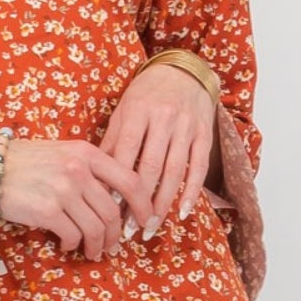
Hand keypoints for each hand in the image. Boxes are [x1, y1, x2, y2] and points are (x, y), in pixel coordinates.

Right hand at [0, 138, 154, 259]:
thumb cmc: (26, 161)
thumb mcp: (64, 153)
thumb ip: (90, 170)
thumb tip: (117, 200)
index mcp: (87, 153)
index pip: (130, 181)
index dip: (143, 204)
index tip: (145, 220)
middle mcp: (78, 170)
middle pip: (113, 211)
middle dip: (116, 234)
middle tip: (112, 245)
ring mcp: (63, 190)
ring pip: (96, 227)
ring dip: (97, 244)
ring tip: (92, 251)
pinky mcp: (47, 210)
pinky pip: (73, 235)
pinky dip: (73, 244)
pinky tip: (67, 244)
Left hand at [100, 64, 216, 236]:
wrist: (182, 71)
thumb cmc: (146, 95)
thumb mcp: (123, 110)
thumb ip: (112, 141)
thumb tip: (97, 177)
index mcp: (137, 112)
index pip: (125, 154)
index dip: (116, 184)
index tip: (108, 210)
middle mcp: (162, 119)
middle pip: (150, 167)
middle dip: (138, 201)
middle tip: (128, 228)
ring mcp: (186, 127)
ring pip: (174, 171)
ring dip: (162, 203)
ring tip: (150, 226)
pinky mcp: (204, 134)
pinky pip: (198, 167)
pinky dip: (191, 192)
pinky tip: (182, 212)